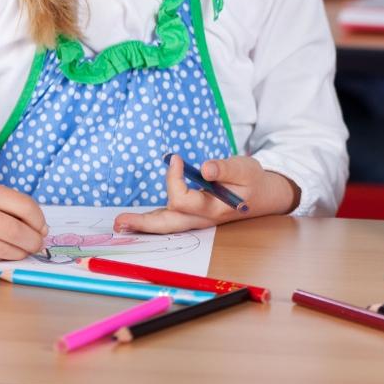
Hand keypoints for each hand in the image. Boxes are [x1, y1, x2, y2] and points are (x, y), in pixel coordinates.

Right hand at [0, 173, 46, 261]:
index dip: (39, 221)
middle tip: (37, 245)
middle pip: (14, 231)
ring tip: (21, 250)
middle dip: (33, 241)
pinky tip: (0, 253)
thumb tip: (41, 229)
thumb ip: (11, 206)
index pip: (24, 206)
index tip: (42, 229)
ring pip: (1, 250)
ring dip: (18, 253)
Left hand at [113, 155, 298, 233]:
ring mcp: (195, 219)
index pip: (184, 199)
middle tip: (121, 221)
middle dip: (144, 223)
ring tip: (120, 223)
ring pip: (166, 225)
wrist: (262, 196)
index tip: (176, 158)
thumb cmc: (252, 180)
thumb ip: (227, 168)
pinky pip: (168, 220)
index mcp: (214, 209)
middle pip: (169, 224)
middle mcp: (201, 219)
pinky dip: (151, 221)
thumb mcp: (246, 169)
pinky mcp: (191, 215)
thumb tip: (206, 168)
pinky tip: (134, 220)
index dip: (174, 179)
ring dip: (142, 225)